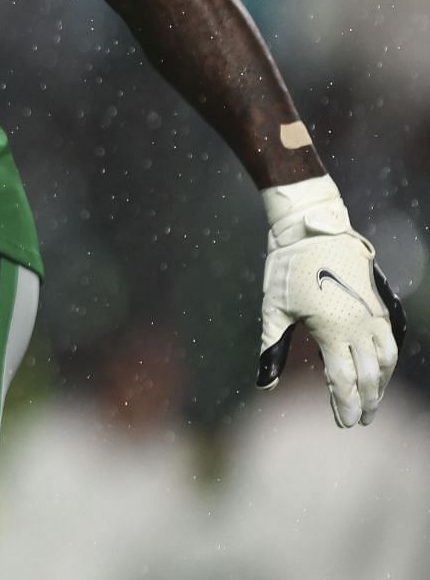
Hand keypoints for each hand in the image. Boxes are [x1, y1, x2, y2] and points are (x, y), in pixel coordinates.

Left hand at [256, 178, 404, 426]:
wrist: (313, 229)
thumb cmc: (287, 268)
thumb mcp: (273, 309)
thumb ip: (271, 349)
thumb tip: (263, 384)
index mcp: (331, 331)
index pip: (342, 380)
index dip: (343, 405)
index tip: (343, 424)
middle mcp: (359, 327)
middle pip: (369, 376)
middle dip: (366, 402)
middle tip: (360, 421)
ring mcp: (373, 315)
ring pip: (386, 360)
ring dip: (381, 384)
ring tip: (373, 400)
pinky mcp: (380, 305)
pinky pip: (390, 341)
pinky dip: (388, 361)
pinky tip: (381, 369)